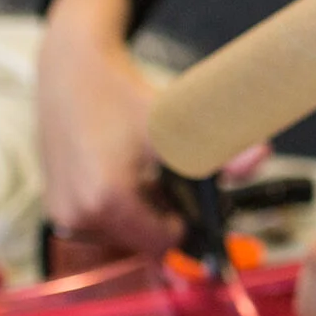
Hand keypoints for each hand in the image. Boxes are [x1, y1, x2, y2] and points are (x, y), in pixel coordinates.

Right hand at [37, 0, 265, 257]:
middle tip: (159, 174)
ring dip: (139, 212)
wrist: (71, 72)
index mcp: (106, 200)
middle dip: (160, 214)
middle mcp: (77, 216)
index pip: (162, 243)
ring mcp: (62, 214)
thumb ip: (219, 150)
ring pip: (122, 234)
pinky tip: (119, 172)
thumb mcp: (174, 123)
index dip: (184, 219)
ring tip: (139, 170)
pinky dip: (117, 206)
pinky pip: (100, 223)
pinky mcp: (54, 207)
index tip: (185, 190)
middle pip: (142, 241)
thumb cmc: (123, 97)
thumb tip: (261, 156)